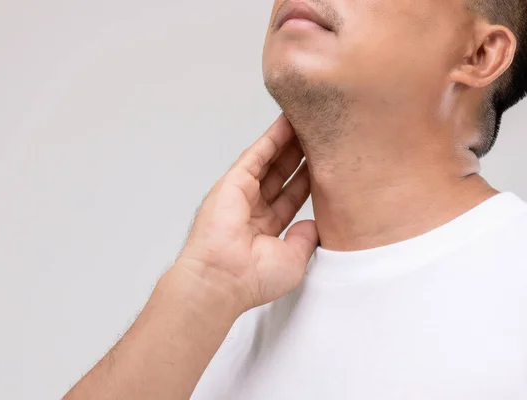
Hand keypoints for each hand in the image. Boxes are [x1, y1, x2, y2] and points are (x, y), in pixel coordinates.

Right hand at [177, 114, 318, 313]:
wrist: (223, 278)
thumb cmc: (252, 278)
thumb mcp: (293, 260)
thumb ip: (305, 238)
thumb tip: (314, 223)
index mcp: (265, 229)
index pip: (291, 198)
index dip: (308, 180)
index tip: (327, 165)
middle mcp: (252, 210)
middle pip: (282, 176)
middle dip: (300, 157)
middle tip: (321, 138)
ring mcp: (241, 194)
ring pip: (270, 161)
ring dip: (288, 142)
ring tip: (309, 123)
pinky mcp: (233, 182)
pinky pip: (256, 155)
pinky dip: (271, 138)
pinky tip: (288, 123)